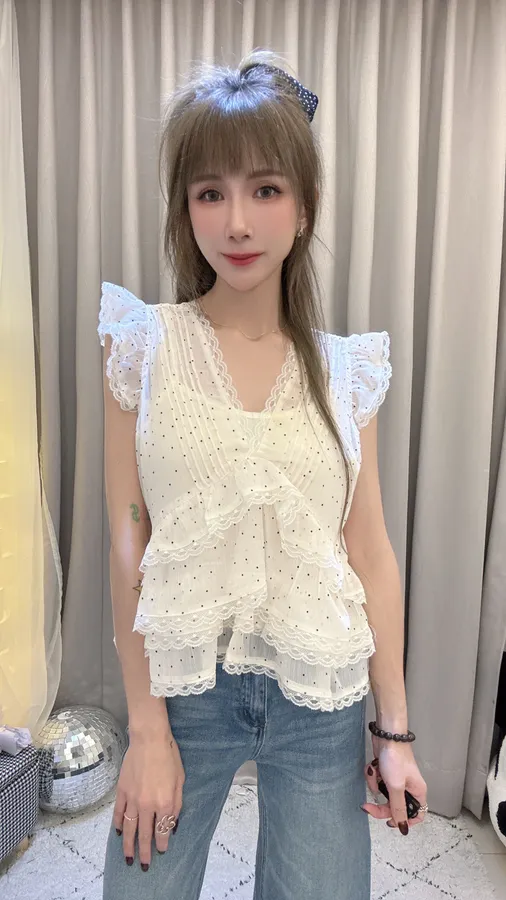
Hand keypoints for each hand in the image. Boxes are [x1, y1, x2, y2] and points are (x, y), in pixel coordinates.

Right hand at [113, 730, 185, 869]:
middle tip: (144, 865)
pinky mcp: (122, 791)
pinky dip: (119, 825)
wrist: (149, 739)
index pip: (162, 830)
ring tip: (128, 858)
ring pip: (129, 828)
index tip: (162, 850)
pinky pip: (119, 813)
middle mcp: (147, 805)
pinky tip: (119, 833)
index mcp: (164, 803)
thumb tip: (173, 824)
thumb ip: (177, 804)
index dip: (162, 843)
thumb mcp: (180, 781)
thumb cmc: (169, 757)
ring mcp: (132, 799)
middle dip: (145, 852)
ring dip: (128, 845)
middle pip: (144, 835)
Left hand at [362, 736, 427, 833]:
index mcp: (417, 792)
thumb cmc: (395, 758)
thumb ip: (398, 808)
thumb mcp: (396, 787)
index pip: (417, 814)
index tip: (389, 822)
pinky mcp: (386, 772)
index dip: (405, 821)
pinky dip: (373, 775)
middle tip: (368, 806)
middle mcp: (409, 787)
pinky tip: (374, 767)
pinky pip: (378, 781)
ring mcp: (397, 779)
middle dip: (380, 805)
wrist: (385, 735)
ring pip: (384, 793)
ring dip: (376, 784)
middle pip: (395, 806)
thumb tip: (403, 828)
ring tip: (375, 773)